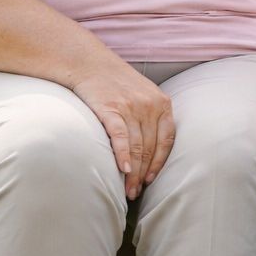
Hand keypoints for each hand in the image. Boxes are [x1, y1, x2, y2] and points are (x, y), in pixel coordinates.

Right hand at [71, 68, 174, 199]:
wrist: (89, 62)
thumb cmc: (115, 82)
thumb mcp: (143, 94)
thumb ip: (152, 117)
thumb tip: (152, 152)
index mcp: (162, 103)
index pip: (167, 140)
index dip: (159, 164)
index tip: (151, 180)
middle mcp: (150, 105)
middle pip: (150, 148)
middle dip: (143, 174)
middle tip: (135, 192)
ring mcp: (131, 107)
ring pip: (137, 148)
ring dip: (132, 173)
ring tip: (127, 190)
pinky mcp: (112, 109)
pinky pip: (121, 138)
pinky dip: (123, 156)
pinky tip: (122, 170)